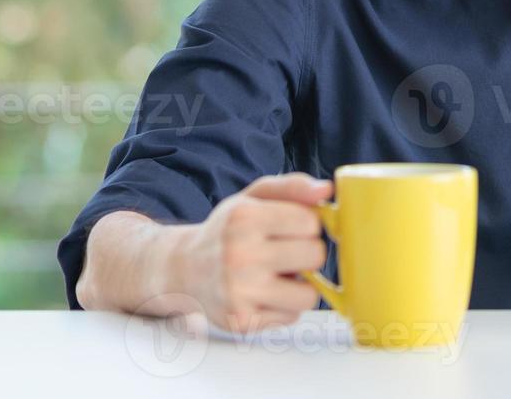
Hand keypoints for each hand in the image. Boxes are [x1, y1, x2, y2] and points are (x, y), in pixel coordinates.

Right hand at [172, 171, 332, 334]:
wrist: (183, 270)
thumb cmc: (227, 231)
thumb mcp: (253, 198)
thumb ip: (292, 188)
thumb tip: (326, 191)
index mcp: (243, 218)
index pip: (310, 222)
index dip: (306, 225)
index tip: (289, 227)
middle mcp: (239, 255)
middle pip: (315, 256)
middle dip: (306, 253)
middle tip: (283, 252)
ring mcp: (239, 292)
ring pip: (309, 295)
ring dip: (300, 285)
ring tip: (275, 275)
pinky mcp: (242, 322)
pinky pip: (291, 317)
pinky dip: (283, 306)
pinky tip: (262, 294)